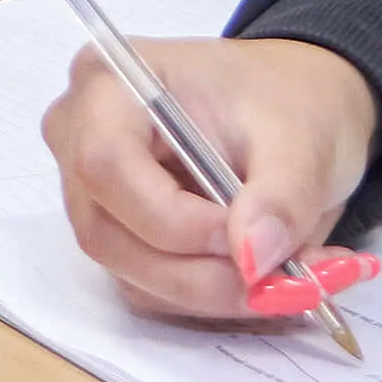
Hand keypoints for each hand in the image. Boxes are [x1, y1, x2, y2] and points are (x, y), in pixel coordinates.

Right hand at [45, 36, 376, 324]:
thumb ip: (282, 196)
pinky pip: (150, 290)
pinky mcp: (117, 237)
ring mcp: (92, 194)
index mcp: (110, 86)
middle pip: (109, 233)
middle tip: (284, 280)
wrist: (292, 107)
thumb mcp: (301, 136)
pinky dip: (211, 296)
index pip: (107, 165)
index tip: (250, 243)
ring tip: (291, 274)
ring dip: (214, 292)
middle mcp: (79, 139)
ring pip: (130, 274)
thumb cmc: (285, 97)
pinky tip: (263, 273)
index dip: (174, 220)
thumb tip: (254, 259)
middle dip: (200, 273)